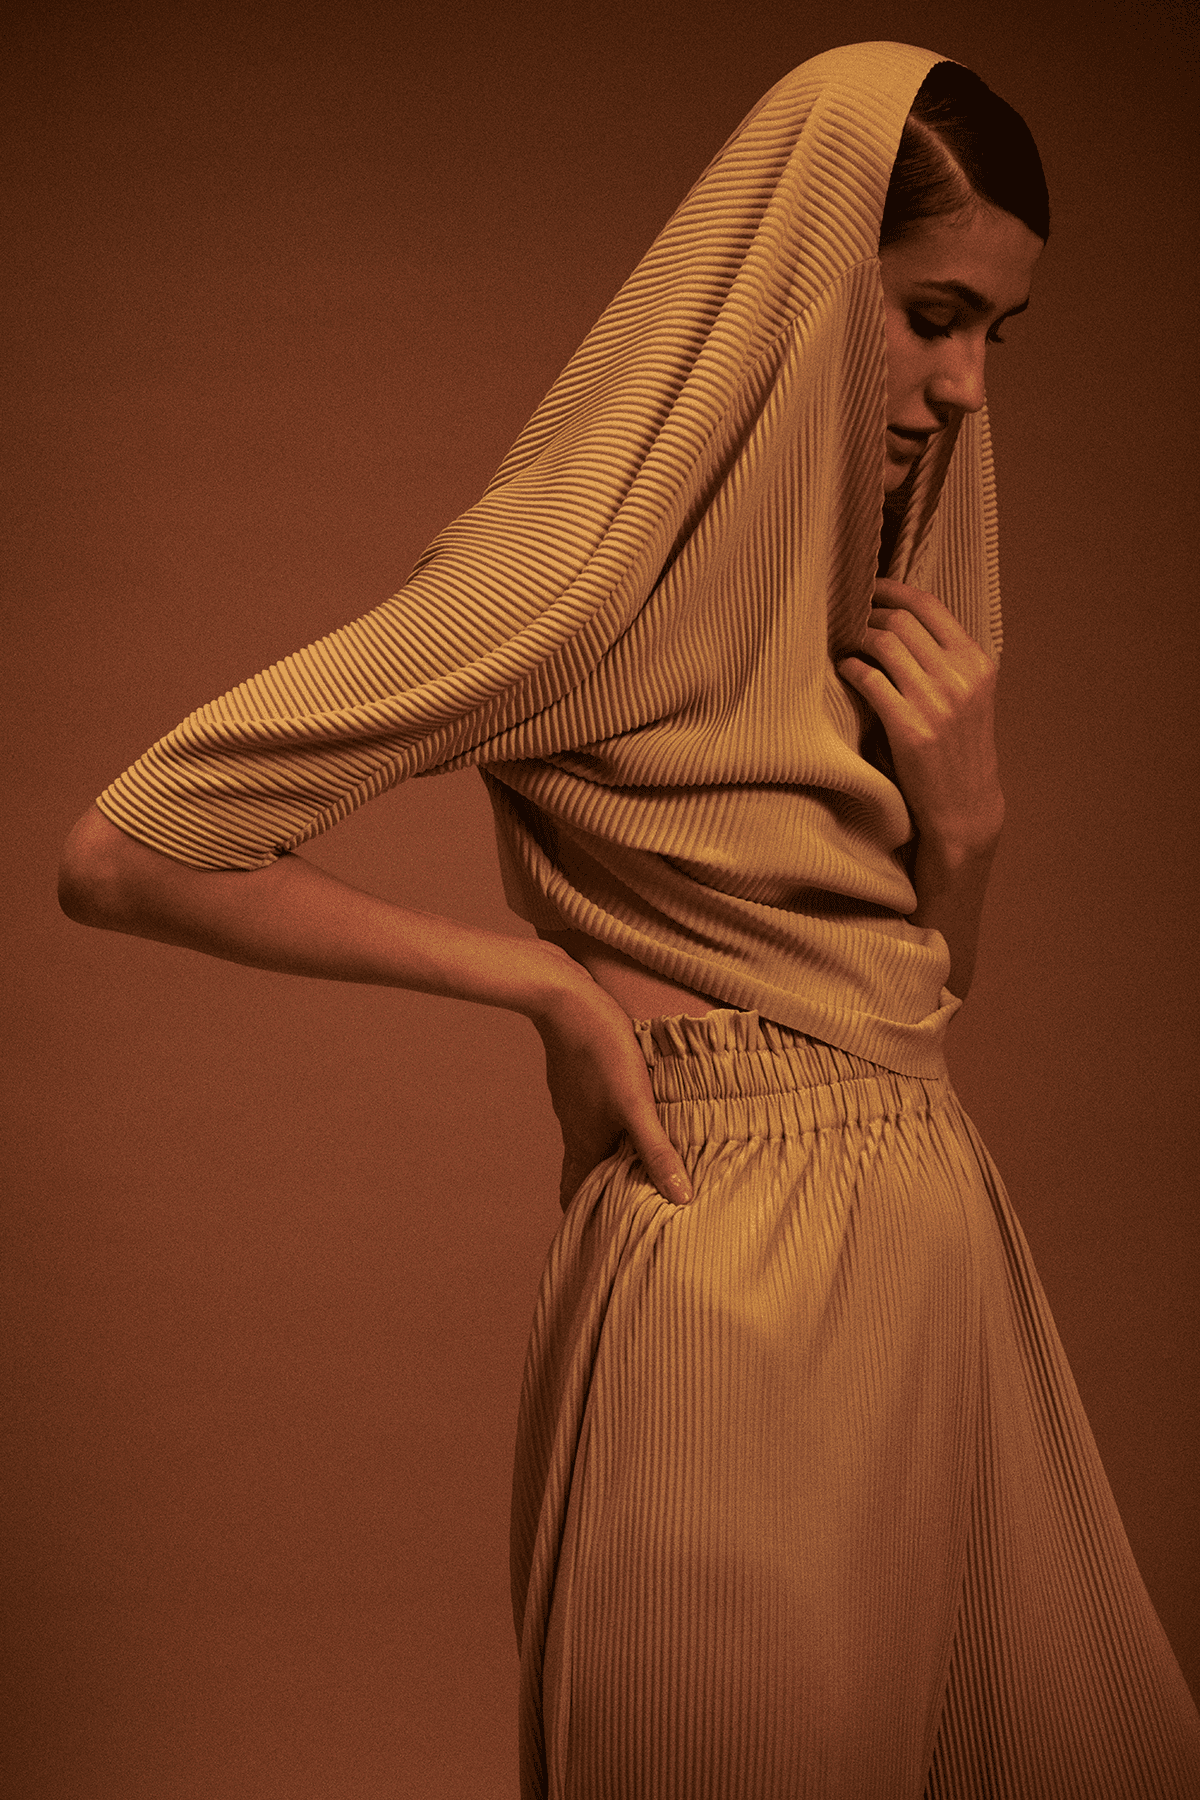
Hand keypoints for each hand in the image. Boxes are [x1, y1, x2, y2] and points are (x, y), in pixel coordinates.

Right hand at [528, 953, 693, 1209]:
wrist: (564, 999)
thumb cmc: (600, 1053)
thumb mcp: (636, 1104)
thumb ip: (656, 1151)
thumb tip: (681, 1198)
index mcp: (584, 1143)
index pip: (575, 1195)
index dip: (589, 1216)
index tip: (611, 1232)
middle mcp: (575, 1128)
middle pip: (585, 1171)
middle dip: (607, 1190)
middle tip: (639, 1201)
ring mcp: (574, 1102)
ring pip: (592, 1141)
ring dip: (614, 1155)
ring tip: (646, 1160)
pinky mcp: (579, 1078)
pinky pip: (594, 1113)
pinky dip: (613, 1125)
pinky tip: (636, 1112)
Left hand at [837, 578, 1003, 851]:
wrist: (964, 805)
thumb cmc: (958, 747)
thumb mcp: (969, 696)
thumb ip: (946, 659)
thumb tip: (900, 618)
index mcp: (977, 663)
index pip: (930, 607)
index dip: (893, 590)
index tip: (870, 585)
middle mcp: (960, 678)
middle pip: (901, 622)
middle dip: (869, 613)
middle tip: (849, 616)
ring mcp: (936, 703)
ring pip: (884, 645)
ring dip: (857, 637)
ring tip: (846, 641)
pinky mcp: (910, 728)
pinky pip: (869, 680)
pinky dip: (851, 667)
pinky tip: (844, 668)